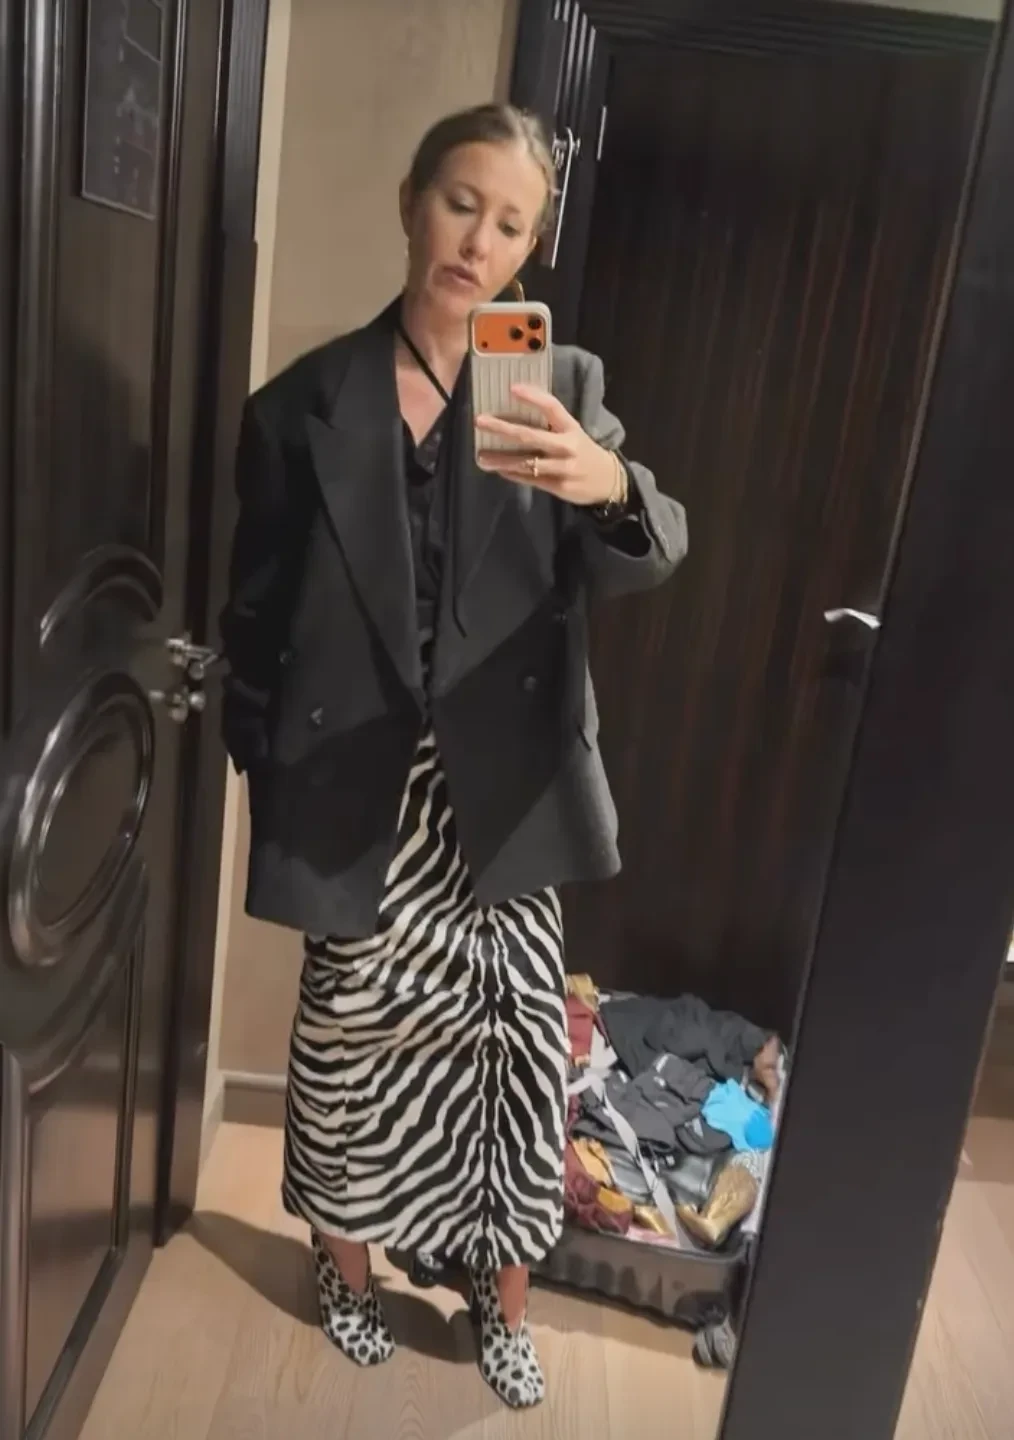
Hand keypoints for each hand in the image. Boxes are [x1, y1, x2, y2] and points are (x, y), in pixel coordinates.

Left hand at [475, 384, 621, 506]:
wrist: (607, 482)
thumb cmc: (583, 452)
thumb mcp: (573, 433)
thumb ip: (551, 425)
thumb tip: (515, 412)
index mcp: (571, 427)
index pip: (552, 407)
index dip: (532, 397)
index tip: (511, 388)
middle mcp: (567, 446)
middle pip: (531, 436)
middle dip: (502, 428)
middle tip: (480, 421)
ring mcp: (563, 468)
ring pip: (526, 462)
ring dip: (501, 459)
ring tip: (481, 457)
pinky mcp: (558, 486)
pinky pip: (530, 480)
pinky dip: (512, 474)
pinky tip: (498, 470)